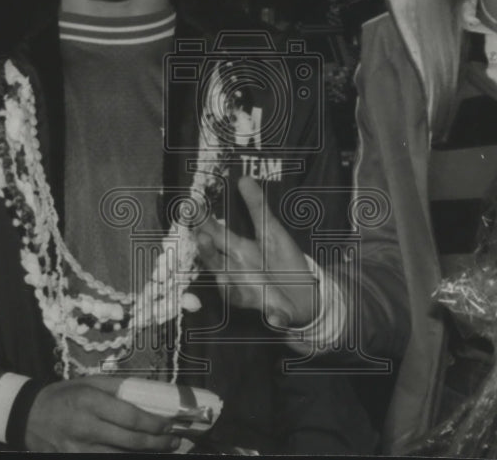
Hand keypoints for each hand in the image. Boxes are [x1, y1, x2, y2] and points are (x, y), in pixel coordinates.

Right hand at [25, 375, 180, 451]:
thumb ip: (118, 387)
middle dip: (157, 442)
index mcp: (90, 402)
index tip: (170, 423)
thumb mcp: (89, 382)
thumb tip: (148, 392)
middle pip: (129, 441)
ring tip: (162, 449)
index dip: (154, 423)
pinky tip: (137, 455)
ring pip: (119, 456)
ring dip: (145, 454)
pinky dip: (123, 458)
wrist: (28, 416)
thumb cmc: (63, 396)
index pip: (130, 417)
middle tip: (174, 440)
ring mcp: (78, 449)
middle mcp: (85, 427)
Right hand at [195, 176, 317, 327]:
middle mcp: (239, 273)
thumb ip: (257, 208)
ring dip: (229, 286)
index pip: (217, 236)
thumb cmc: (281, 262)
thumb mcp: (272, 232)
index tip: (191, 210)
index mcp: (239, 252)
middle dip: (209, 253)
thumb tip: (243, 179)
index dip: (204, 224)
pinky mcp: (273, 312)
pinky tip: (276, 318)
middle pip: (218, 263)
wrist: (304, 295)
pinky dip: (274, 318)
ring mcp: (253, 294)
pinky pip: (273, 317)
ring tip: (224, 277)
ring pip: (234, 292)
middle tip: (201, 238)